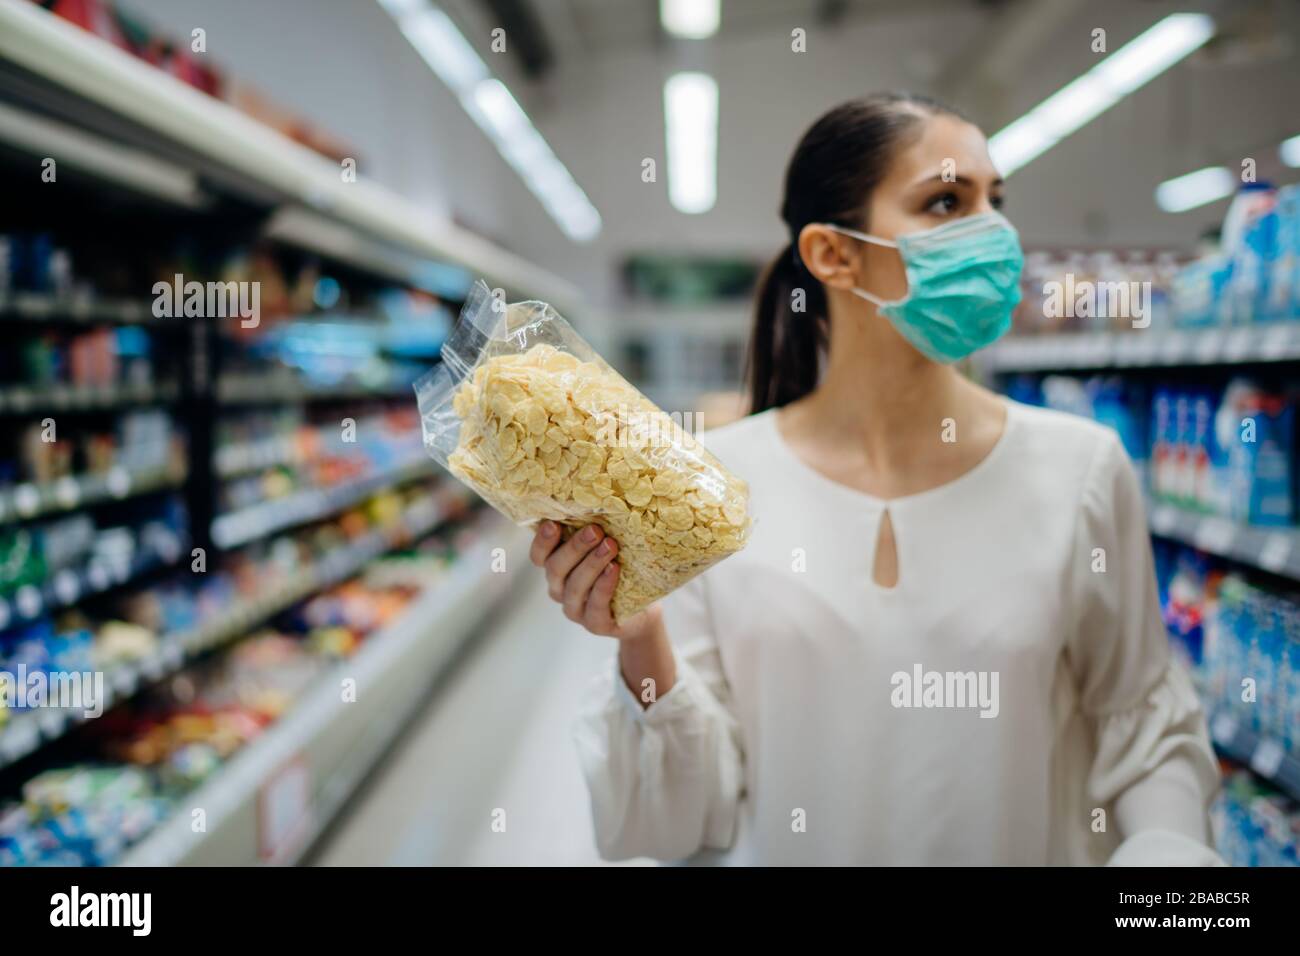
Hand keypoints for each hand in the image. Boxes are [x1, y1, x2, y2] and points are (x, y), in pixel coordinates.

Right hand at [528, 520, 661, 639]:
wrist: (643, 609)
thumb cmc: (622, 569)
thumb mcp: (606, 547)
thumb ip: (595, 531)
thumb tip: (598, 495)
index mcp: (556, 568)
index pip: (538, 556)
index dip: (542, 541)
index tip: (553, 524)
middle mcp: (560, 589)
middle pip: (556, 568)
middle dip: (575, 547)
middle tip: (595, 530)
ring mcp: (575, 609)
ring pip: (575, 586)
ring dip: (593, 564)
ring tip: (611, 546)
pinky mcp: (596, 624)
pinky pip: (596, 606)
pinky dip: (604, 586)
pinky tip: (614, 570)